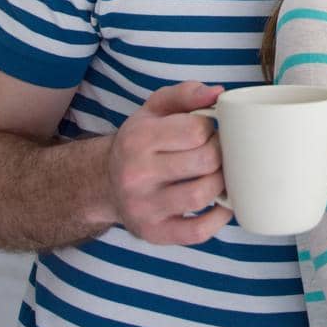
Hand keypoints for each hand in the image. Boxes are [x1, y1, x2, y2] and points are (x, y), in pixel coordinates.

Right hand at [104, 79, 232, 244]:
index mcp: (139, 139)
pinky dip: (219, 218)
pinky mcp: (154, 233)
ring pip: (201, 195)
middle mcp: (136, 174)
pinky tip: (221, 204)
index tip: (208, 132)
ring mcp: (144, 207)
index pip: (196, 130)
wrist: (105, 183)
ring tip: (219, 175)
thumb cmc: (140, 141)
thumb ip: (186, 93)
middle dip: (221, 154)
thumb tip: (218, 93)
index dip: (212, 129)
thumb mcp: (155, 109)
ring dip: (222, 184)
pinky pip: (197, 231)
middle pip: (204, 161)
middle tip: (219, 153)